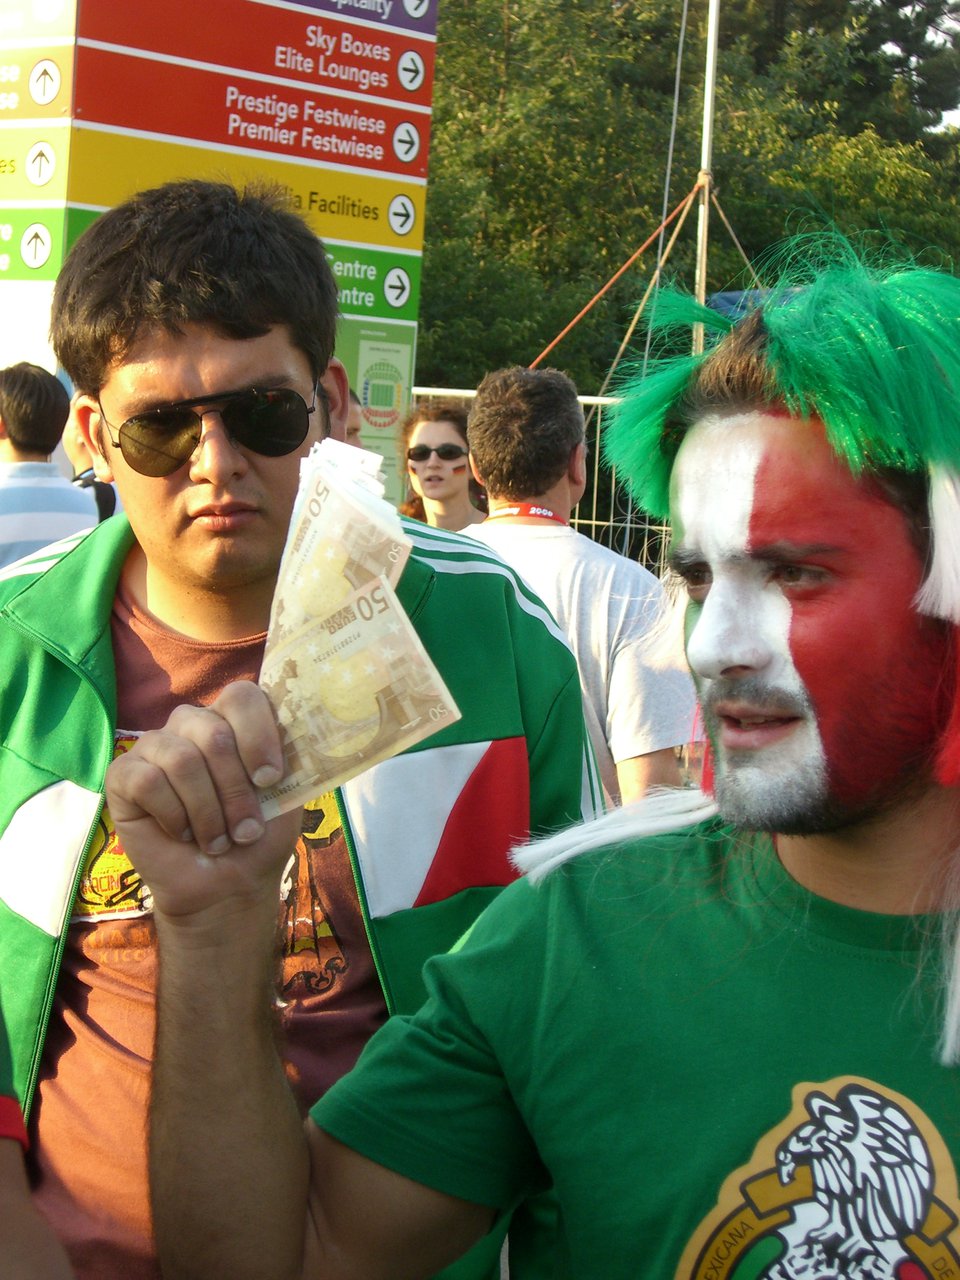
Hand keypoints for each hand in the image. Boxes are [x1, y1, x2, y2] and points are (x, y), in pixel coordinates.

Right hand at [106, 680, 298, 920]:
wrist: (225, 887)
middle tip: (245, 830)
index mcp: (234, 721)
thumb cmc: (257, 836)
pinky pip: (147, 780)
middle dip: (235, 791)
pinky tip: (181, 833)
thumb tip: (303, 728)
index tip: (268, 780)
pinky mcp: (123, 773)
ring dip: (207, 812)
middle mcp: (193, 724)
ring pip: (182, 759)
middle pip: (214, 732)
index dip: (257, 735)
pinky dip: (172, 816)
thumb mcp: (288, 794)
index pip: (242, 697)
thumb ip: (292, 755)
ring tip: (216, 839)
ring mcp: (155, 745)